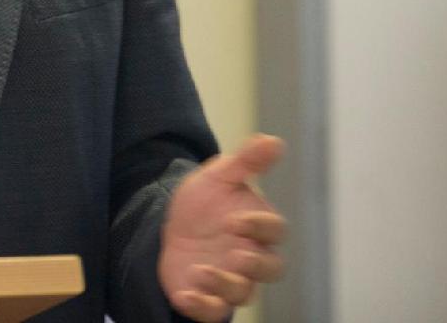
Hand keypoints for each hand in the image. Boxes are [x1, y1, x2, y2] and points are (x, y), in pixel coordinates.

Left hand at [158, 134, 286, 320]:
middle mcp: (251, 257)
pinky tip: (187, 294)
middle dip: (256, 265)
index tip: (238, 219)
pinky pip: (214, 312)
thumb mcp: (219, 176)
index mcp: (258, 227)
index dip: (261, 227)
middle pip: (271, 270)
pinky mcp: (208, 297)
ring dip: (226, 285)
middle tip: (237, 254)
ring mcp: (231, 279)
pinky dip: (204, 307)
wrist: (171, 225)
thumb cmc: (204, 202)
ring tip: (202, 270)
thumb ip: (247, 161)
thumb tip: (274, 140)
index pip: (275, 232)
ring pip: (243, 294)